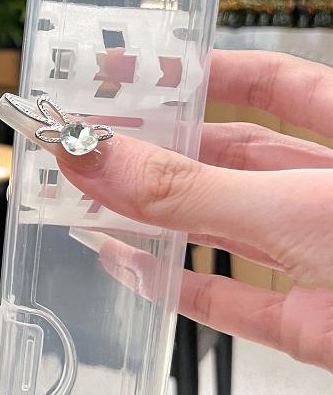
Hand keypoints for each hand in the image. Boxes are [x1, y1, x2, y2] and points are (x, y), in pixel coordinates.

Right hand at [2, 50, 332, 369]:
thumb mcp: (294, 207)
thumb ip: (191, 191)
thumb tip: (95, 156)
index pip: (264, 84)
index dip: (198, 73)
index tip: (133, 70)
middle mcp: (324, 194)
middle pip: (226, 158)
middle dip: (155, 148)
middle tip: (86, 138)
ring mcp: (317, 258)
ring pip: (220, 228)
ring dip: (152, 217)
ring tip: (86, 195)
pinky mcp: (314, 324)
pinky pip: (232, 299)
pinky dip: (178, 287)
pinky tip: (128, 267)